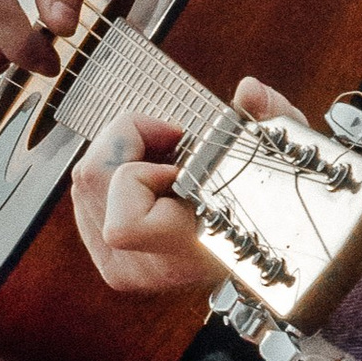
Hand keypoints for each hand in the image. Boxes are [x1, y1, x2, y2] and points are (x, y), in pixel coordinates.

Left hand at [69, 76, 301, 296]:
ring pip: (82, 186)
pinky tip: (147, 180)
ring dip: (118, 156)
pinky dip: (109, 177)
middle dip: (126, 141)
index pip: (124, 223)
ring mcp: (123, 268)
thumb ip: (269, 118)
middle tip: (169, 142)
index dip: (141, 175)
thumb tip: (248, 92)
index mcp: (187, 251)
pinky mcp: (110, 261)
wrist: (262, 253)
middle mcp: (147, 268)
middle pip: (90, 182)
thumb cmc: (270, 203)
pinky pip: (84, 200)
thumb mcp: (279, 153)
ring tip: (163, 161)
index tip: (181, 162)